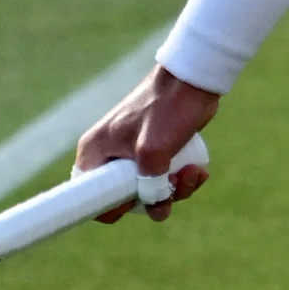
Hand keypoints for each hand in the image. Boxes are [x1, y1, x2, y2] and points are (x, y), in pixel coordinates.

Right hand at [73, 66, 218, 221]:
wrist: (192, 81)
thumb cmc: (166, 108)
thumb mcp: (153, 151)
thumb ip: (148, 185)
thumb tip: (155, 207)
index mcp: (95, 153)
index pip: (89, 197)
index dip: (113, 208)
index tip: (140, 200)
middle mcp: (109, 157)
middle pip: (126, 200)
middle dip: (155, 198)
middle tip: (174, 184)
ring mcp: (132, 156)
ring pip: (150, 192)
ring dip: (176, 190)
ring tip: (193, 172)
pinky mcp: (154, 155)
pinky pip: (164, 181)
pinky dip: (182, 181)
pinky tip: (198, 170)